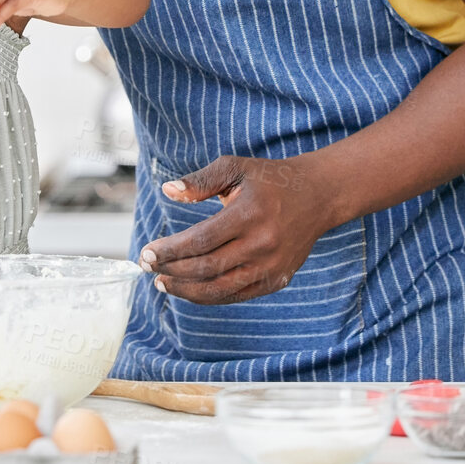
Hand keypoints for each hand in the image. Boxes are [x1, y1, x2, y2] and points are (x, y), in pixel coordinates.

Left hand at [136, 155, 335, 304]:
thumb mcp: (236, 168)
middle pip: (205, 268)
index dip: (169, 250)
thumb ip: (201, 181)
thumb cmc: (270, 179)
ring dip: (185, 290)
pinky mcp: (277, 279)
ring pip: (219, 289)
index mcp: (249, 215)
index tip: (146, 252)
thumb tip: (168, 190)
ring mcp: (271, 266)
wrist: (318, 195)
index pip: (199, 241)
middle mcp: (262, 244)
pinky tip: (190, 288)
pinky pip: (236, 295)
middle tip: (147, 267)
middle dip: (171, 270)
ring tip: (163, 283)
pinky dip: (209, 296)